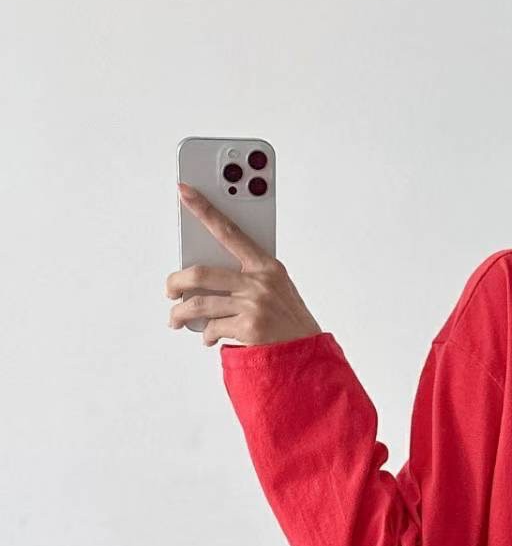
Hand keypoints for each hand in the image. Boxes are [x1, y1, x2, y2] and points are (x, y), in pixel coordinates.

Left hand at [166, 183, 321, 346]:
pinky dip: (206, 334)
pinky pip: (212, 327)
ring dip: (181, 314)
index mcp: (267, 265)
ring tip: (177, 319)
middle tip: (170, 289)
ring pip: (200, 304)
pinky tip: (209, 337)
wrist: (307, 353)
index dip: (205, 210)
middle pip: (201, 273)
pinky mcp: (249, 328)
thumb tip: (205, 277)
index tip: (184, 192)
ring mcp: (254, 305)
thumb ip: (247, 276)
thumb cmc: (288, 320)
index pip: (230, 231)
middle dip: (177, 282)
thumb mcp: (276, 288)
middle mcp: (260, 282)